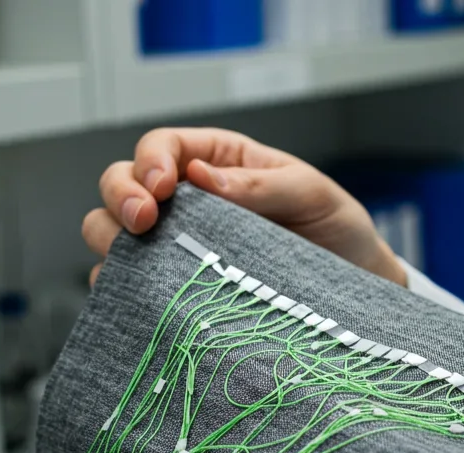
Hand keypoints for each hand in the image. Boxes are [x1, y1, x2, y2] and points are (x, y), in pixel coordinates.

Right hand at [82, 127, 404, 286]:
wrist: (353, 288)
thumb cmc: (336, 231)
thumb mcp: (310, 194)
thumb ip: (259, 184)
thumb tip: (200, 176)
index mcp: (216, 162)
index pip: (161, 146)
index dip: (150, 161)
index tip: (162, 188)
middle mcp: (185, 201)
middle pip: (120, 183)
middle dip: (121, 196)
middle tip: (143, 221)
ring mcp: (173, 246)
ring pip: (109, 231)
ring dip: (111, 240)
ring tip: (138, 258)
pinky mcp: (170, 290)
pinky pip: (124, 286)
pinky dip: (120, 287)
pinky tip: (138, 294)